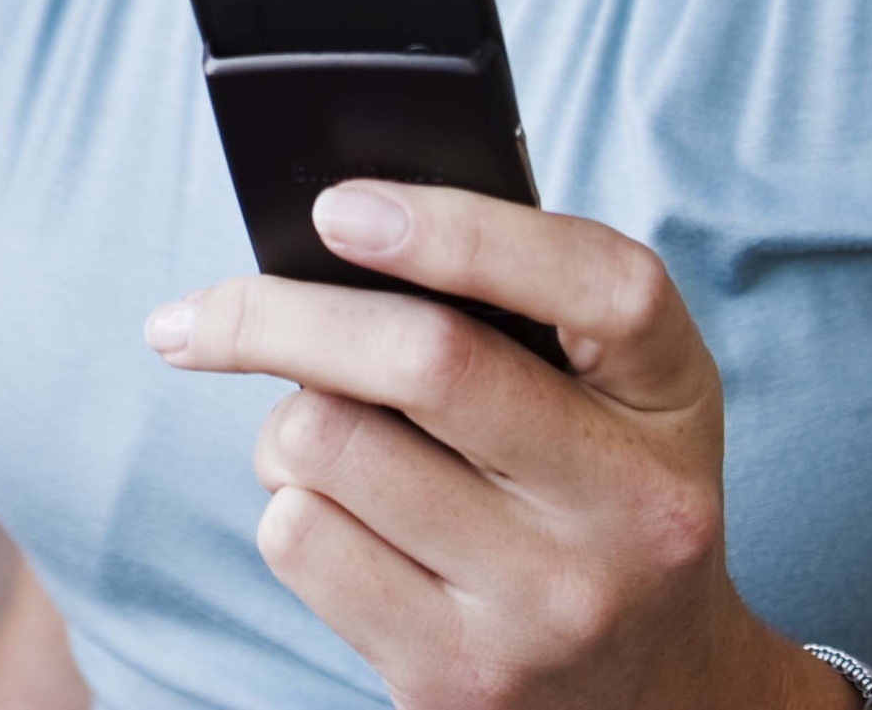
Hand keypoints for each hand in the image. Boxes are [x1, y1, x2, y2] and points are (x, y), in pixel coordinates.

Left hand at [147, 181, 849, 709]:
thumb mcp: (610, 391)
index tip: (336, 209)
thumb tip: (328, 235)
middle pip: (426, 360)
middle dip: (279, 316)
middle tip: (200, 314)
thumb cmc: (589, 487)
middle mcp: (629, 503)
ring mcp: (547, 600)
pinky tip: (338, 523)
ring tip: (320, 442)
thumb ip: (513, 305)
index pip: (599, 284)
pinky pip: (299, 540)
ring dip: (286, 426)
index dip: (460, 231)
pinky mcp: (458, 675)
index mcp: (671, 395)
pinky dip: (287, 510)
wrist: (654, 689)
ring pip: (330, 446)